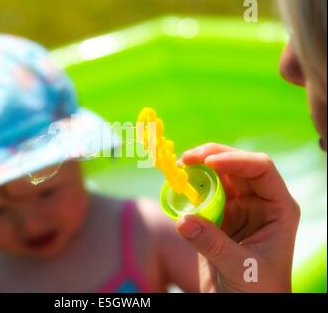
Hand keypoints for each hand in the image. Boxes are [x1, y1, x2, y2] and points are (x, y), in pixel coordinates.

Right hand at [176, 143, 299, 291]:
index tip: (209, 163)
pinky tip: (177, 186)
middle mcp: (259, 202)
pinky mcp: (218, 216)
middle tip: (187, 158)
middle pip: (237, 166)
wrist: (244, 306)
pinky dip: (189, 188)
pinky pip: (203, 194)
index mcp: (278, 208)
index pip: (261, 169)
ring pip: (218, 176)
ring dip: (198, 169)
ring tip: (178, 168)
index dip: (236, 160)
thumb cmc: (258, 291)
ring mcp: (238, 207)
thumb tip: (182, 220)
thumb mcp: (240, 268)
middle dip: (212, 156)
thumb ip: (212, 243)